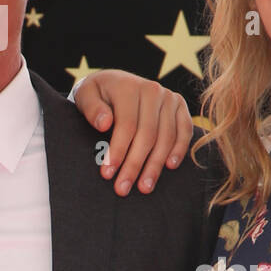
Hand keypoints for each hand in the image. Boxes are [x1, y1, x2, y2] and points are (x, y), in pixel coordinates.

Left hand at [75, 69, 192, 196]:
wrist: (115, 82)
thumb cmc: (97, 94)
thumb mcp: (86, 95)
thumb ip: (92, 108)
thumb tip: (105, 124)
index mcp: (128, 87)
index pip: (127, 125)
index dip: (118, 151)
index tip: (107, 174)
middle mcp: (153, 90)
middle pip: (147, 135)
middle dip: (134, 165)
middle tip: (122, 188)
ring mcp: (169, 97)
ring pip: (166, 137)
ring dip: (155, 165)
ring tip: (144, 187)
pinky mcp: (180, 106)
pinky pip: (184, 130)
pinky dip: (179, 149)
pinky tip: (169, 166)